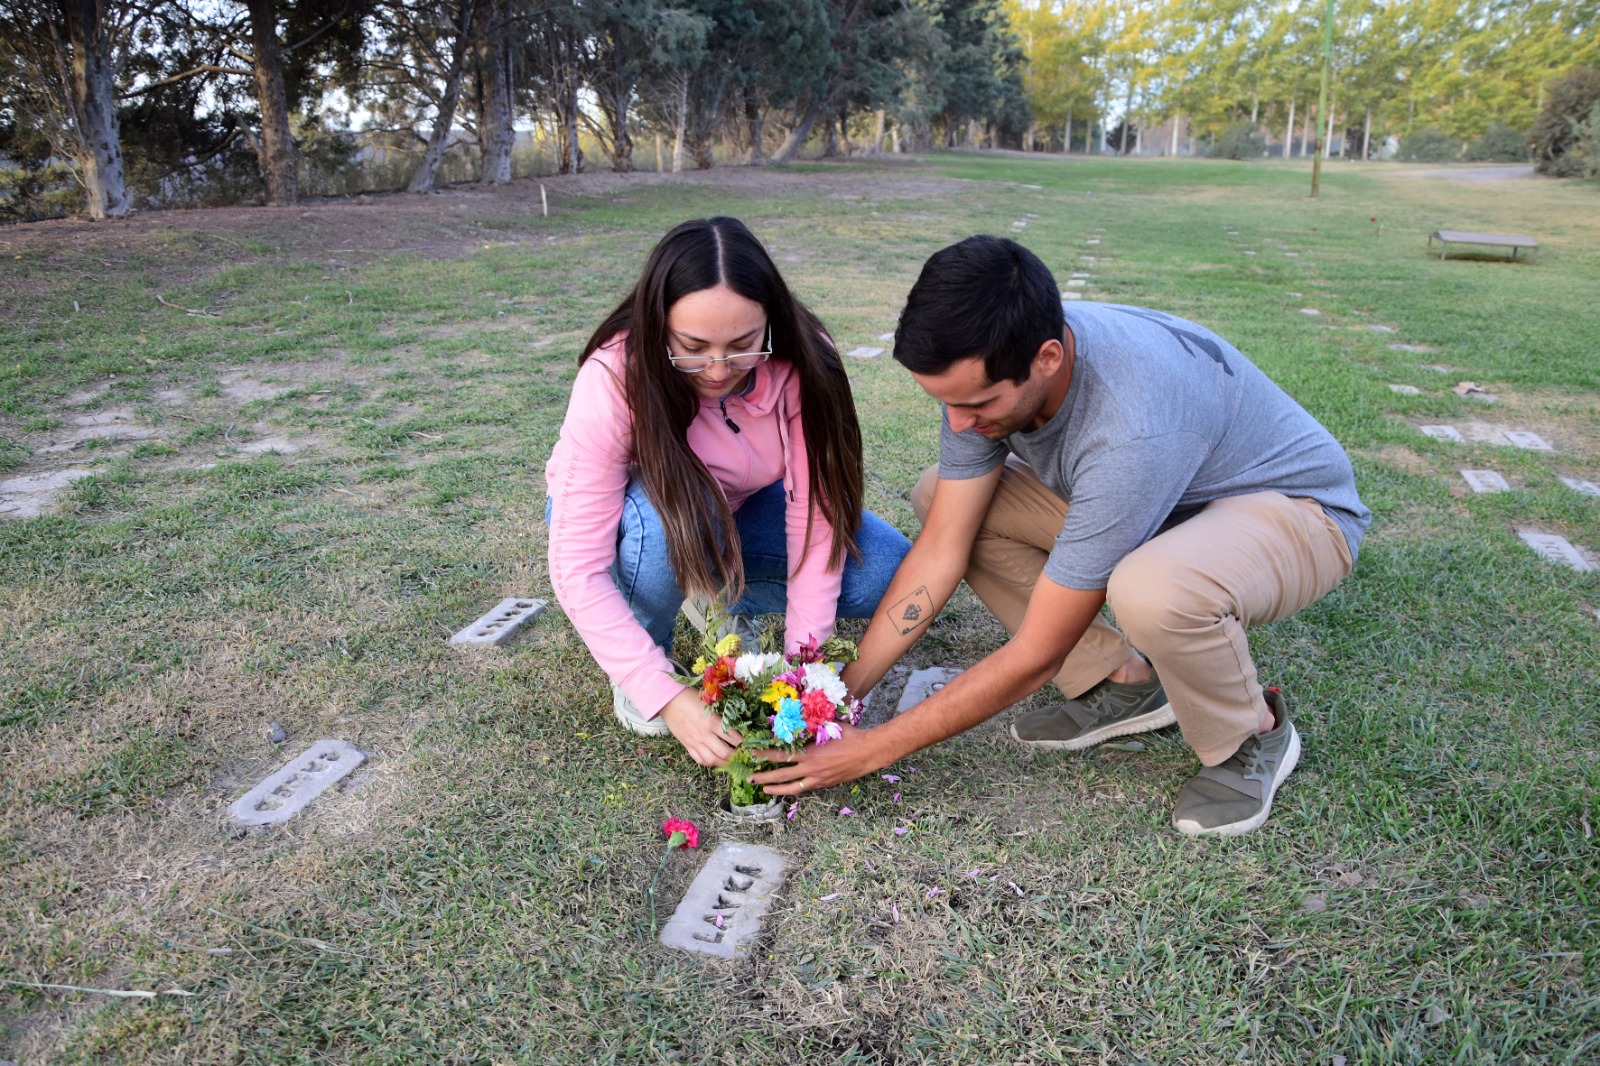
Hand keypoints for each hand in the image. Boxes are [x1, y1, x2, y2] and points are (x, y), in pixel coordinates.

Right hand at [658, 687, 742, 766]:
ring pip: (712, 760)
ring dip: (724, 762)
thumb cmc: (691, 697)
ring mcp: (695, 742)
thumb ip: (721, 715)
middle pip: (724, 753)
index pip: (733, 737)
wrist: (669, 701)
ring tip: (731, 760)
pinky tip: (715, 759)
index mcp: (712, 722)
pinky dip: (709, 762)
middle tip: (743, 755)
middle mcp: (704, 735)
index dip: (744, 743)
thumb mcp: (710, 704)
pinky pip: (699, 760)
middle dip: (736, 756)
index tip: (750, 744)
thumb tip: (736, 723)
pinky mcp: (687, 745)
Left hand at [750, 723, 885, 794]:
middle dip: (764, 778)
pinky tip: (788, 789)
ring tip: (765, 790)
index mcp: (809, 754)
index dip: (764, 755)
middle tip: (750, 779)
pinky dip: (794, 789)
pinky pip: (806, 788)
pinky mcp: (826, 784)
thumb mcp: (828, 727)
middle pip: (782, 776)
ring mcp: (818, 779)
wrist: (869, 752)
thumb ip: (811, 726)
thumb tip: (797, 719)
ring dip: (777, 789)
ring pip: (792, 788)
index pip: (780, 755)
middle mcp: (811, 769)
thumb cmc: (850, 736)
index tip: (752, 754)